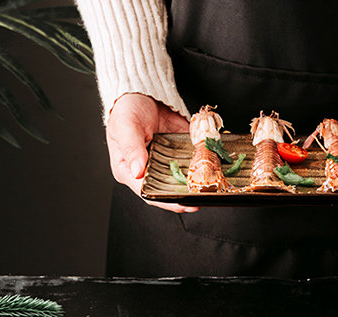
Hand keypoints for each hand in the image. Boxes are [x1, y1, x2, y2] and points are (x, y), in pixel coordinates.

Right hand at [106, 93, 198, 213]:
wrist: (141, 91)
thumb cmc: (125, 110)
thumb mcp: (125, 127)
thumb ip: (132, 149)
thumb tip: (138, 172)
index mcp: (129, 171)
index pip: (147, 192)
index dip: (165, 201)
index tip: (181, 204)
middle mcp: (147, 171)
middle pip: (166, 190)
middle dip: (183, 196)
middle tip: (200, 198)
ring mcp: (163, 162)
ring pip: (180, 178)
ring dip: (195, 183)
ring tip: (208, 188)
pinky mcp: (177, 152)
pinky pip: (190, 160)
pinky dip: (201, 163)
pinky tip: (212, 167)